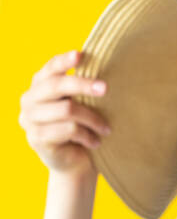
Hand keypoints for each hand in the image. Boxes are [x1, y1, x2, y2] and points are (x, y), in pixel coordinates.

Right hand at [19, 49, 110, 177]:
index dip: (64, 61)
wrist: (76, 163)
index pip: (49, 68)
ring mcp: (29, 120)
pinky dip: (87, 135)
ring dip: (92, 118)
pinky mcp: (36, 138)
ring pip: (67, 109)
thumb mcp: (81, 104)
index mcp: (39, 85)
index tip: (80, 55)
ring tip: (106, 128)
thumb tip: (103, 64)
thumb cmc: (82, 128)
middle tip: (105, 88)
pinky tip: (96, 142)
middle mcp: (29, 100)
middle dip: (83, 84)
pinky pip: (68, 130)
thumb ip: (81, 88)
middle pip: (56, 85)